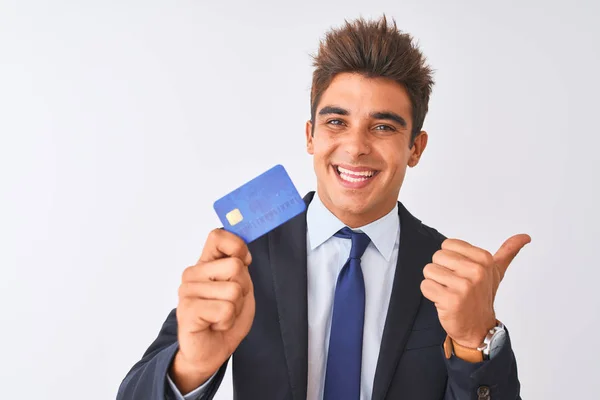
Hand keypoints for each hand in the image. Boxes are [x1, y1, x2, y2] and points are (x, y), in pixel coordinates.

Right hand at [170, 229, 254, 393]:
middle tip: (230, 304)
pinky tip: (215, 324)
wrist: (211, 351)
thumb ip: (240, 267)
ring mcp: (187, 291)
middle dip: (243, 289)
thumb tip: (243, 254)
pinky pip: (225, 309)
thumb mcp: (241, 288)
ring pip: (233, 290)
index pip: (218, 236)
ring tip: (221, 316)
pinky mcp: (187, 310)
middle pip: (235, 266)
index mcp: (206, 263)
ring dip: (235, 308)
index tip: (244, 263)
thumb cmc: (225, 318)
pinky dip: (227, 321)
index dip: (238, 247)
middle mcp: (193, 273)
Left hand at [420, 234, 530, 347]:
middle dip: (441, 271)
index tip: (461, 273)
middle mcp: (476, 271)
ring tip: (449, 292)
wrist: (479, 328)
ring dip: (435, 283)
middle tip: (454, 285)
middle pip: (437, 256)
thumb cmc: (483, 296)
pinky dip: (430, 294)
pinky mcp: (450, 300)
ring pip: (429, 270)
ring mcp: (464, 286)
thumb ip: (508, 251)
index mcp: (484, 259)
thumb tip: (525, 236)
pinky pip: (425, 286)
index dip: (450, 259)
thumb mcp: (497, 271)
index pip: (447, 245)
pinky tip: (444, 301)